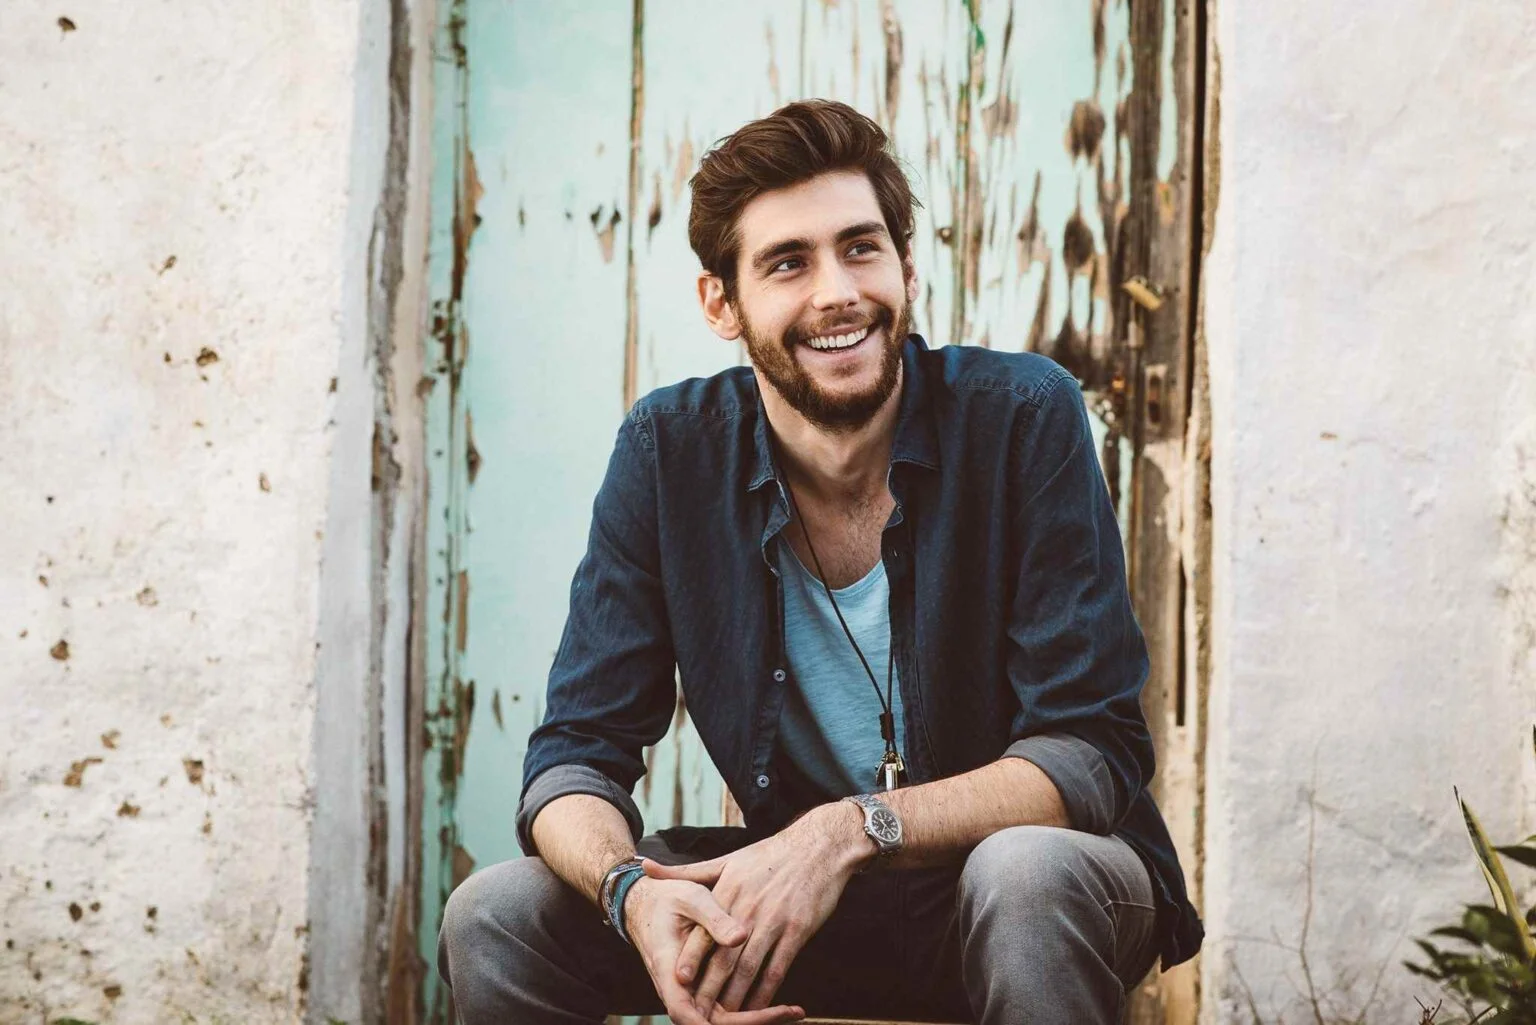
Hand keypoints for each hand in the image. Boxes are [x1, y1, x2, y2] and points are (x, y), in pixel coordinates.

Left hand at [642, 804, 866, 1016]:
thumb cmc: (768, 856)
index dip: (692, 958)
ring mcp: (775, 922)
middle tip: (697, 1011)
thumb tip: (644, 866)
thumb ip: (686, 871)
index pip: (705, 931)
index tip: (678, 980)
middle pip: (725, 957)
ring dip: (736, 997)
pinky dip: (767, 991)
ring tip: (724, 1016)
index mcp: (729, 892)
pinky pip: (778, 968)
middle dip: (709, 988)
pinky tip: (757, 1006)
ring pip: (750, 968)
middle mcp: (749, 909)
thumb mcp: (727, 860)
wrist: (818, 847)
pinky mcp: (797, 932)